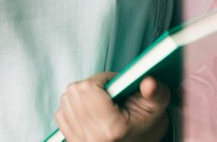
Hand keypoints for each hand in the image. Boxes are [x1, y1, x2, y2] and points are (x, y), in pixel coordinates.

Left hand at [55, 72, 169, 141]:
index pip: (88, 88)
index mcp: (112, 128)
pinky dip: (71, 108)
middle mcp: (93, 137)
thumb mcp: (155, 109)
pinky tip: (88, 112)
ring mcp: (80, 141)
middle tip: (107, 95)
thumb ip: (156, 93)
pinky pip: (60, 114)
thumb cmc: (145, 128)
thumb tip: (149, 82)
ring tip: (98, 103)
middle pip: (74, 91)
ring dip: (80, 96)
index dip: (101, 79)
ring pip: (66, 100)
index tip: (114, 86)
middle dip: (90, 85)